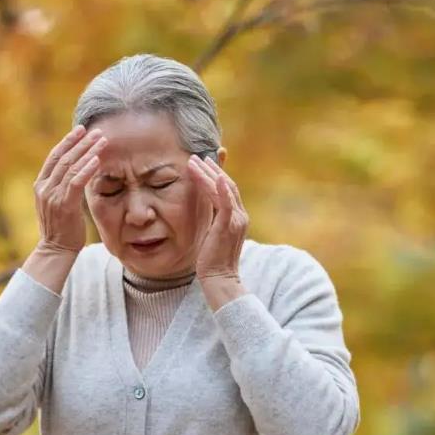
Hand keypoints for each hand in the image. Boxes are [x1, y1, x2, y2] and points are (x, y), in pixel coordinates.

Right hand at [33, 125, 106, 253]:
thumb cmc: (61, 227)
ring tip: (102, 140)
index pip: (54, 157)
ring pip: (71, 167)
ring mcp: (52, 196)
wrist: (55, 250)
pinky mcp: (64, 205)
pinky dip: (87, 169)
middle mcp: (44, 188)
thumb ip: (63, 186)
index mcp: (41, 185)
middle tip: (95, 130)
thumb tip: (78, 170)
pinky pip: (76, 182)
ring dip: (88, 151)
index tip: (80, 130)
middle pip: (63, 158)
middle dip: (80, 142)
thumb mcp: (58, 202)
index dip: (67, 141)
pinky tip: (97, 159)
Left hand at [187, 154, 248, 281]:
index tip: (204, 163)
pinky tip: (217, 176)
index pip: (228, 189)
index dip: (216, 174)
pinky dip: (222, 189)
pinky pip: (226, 203)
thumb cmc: (213, 260)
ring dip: (208, 174)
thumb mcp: (213, 235)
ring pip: (223, 190)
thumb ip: (213, 221)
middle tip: (196, 156)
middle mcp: (240, 216)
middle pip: (227, 185)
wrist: (220, 278)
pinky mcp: (227, 226)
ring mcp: (236, 220)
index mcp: (237, 217)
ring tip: (193, 162)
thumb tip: (206, 212)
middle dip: (211, 169)